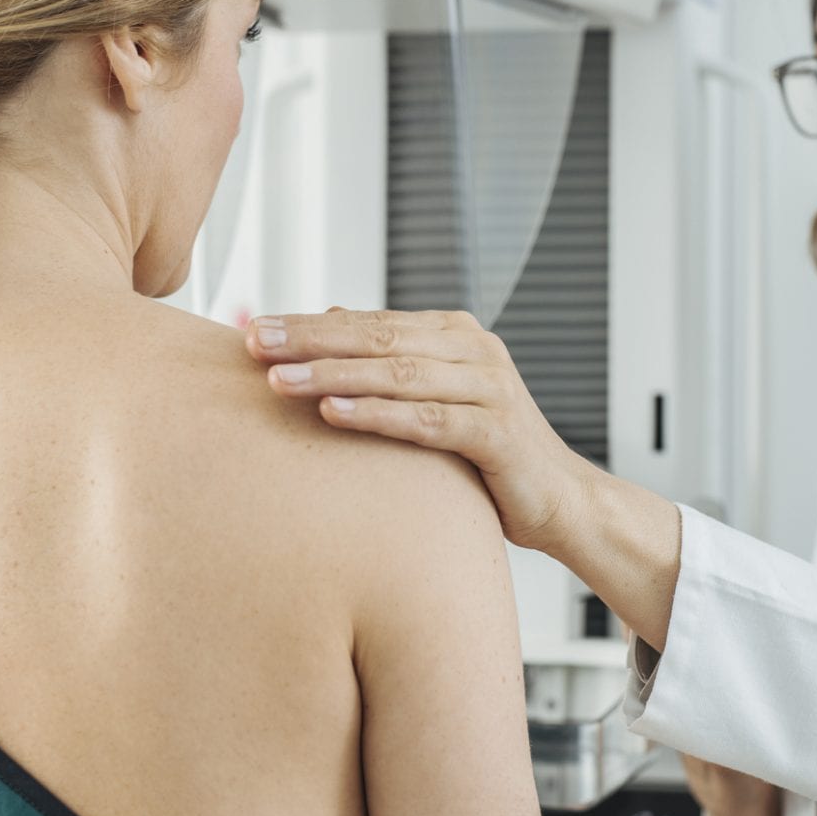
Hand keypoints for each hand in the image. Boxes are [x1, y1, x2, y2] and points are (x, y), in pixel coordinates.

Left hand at [245, 308, 597, 552]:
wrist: (562, 501)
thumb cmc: (488, 454)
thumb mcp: (436, 397)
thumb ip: (392, 359)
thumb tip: (331, 315)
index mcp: (455, 334)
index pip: (371, 320)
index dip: (311, 324)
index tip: (254, 329)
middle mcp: (475, 350)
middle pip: (379, 338)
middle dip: (312, 340)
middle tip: (256, 343)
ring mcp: (490, 388)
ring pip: (398, 374)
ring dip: (334, 375)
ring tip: (281, 380)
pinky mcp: (498, 432)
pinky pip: (428, 420)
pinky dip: (377, 414)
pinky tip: (333, 412)